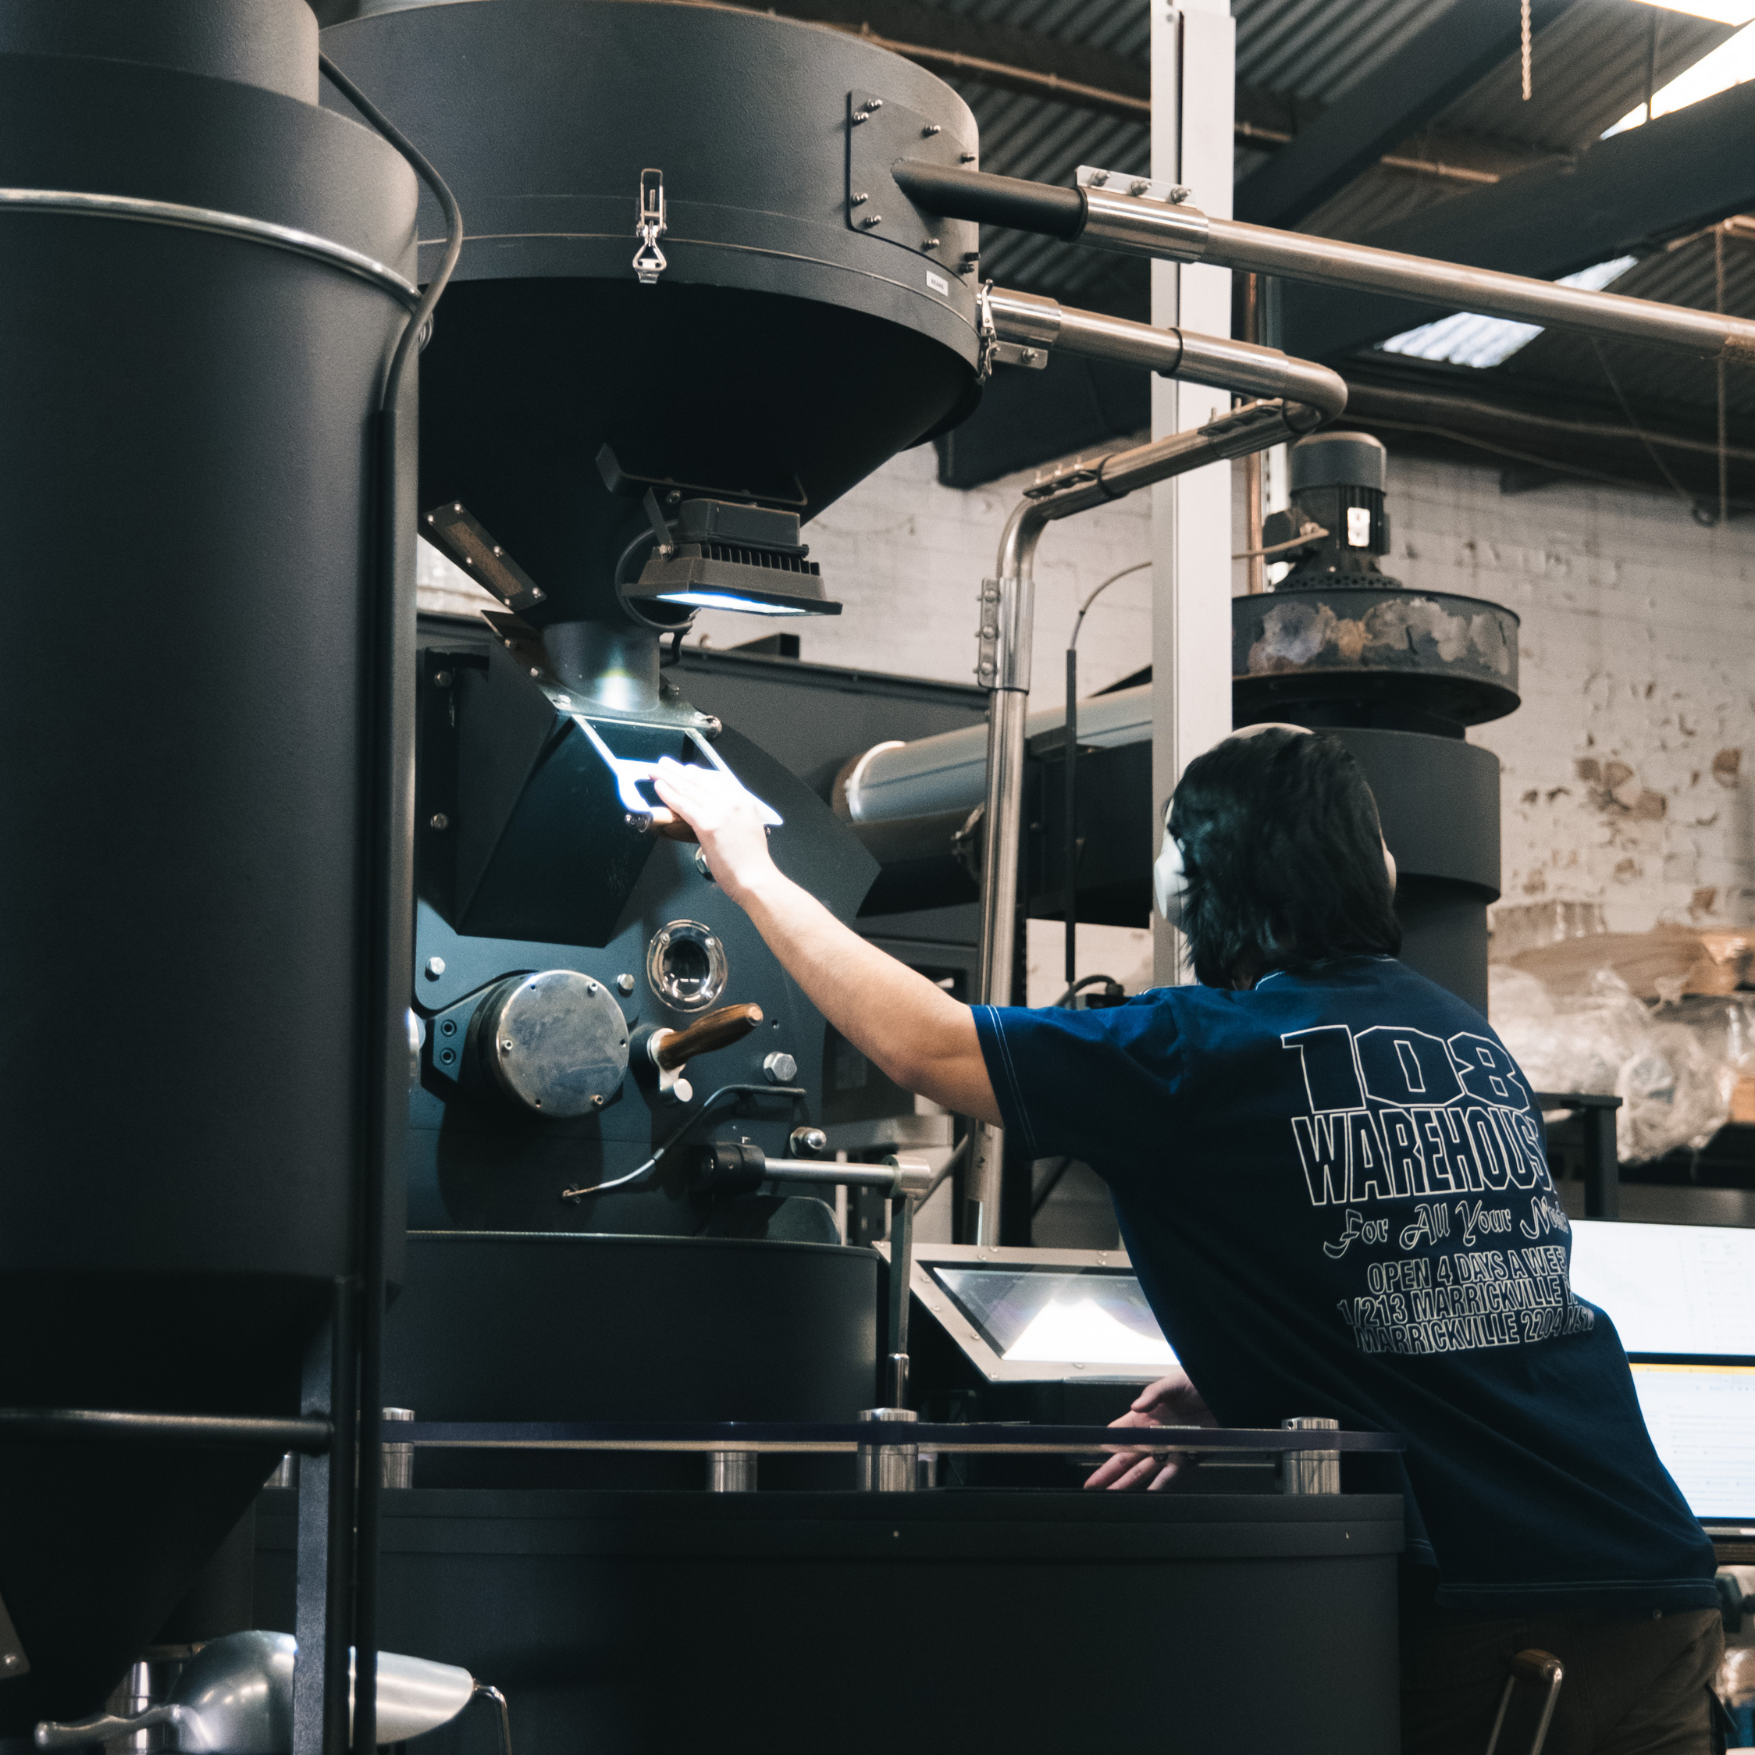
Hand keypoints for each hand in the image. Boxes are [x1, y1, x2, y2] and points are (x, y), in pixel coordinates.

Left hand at [651, 758, 779, 905]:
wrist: (756, 878)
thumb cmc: (752, 862)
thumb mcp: (749, 829)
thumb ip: (733, 818)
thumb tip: (717, 818)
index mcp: (745, 802)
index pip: (718, 780)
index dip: (699, 774)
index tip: (687, 770)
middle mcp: (732, 802)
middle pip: (700, 781)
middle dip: (679, 771)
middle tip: (665, 764)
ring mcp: (720, 811)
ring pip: (688, 789)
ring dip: (668, 778)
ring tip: (656, 770)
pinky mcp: (707, 824)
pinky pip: (683, 805)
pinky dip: (668, 795)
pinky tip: (659, 787)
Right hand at [1083, 1366, 1214, 1491]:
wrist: (1225, 1397)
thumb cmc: (1197, 1384)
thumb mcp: (1173, 1383)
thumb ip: (1153, 1394)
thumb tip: (1136, 1406)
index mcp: (1144, 1417)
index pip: (1118, 1433)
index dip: (1105, 1443)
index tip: (1091, 1454)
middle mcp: (1152, 1435)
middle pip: (1125, 1457)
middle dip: (1108, 1471)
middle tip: (1092, 1484)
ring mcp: (1167, 1449)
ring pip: (1142, 1470)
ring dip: (1126, 1483)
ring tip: (1111, 1495)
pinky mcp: (1185, 1457)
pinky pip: (1169, 1476)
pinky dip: (1158, 1486)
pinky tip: (1146, 1496)